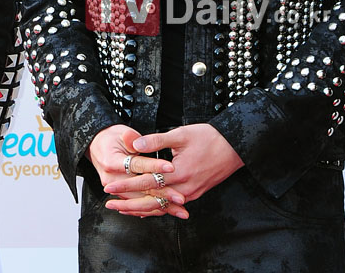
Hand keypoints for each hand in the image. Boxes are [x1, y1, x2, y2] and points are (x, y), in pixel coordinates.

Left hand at [103, 123, 243, 217]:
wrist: (235, 147)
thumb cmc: (209, 137)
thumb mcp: (181, 134)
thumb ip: (156, 141)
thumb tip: (135, 143)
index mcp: (177, 173)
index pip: (145, 183)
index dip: (125, 185)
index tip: (109, 187)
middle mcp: (183, 189)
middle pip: (150, 202)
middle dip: (128, 204)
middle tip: (110, 204)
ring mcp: (190, 194)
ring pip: (161, 207)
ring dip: (141, 208)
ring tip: (124, 209)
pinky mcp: (195, 194)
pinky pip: (172, 206)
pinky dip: (157, 208)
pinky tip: (147, 209)